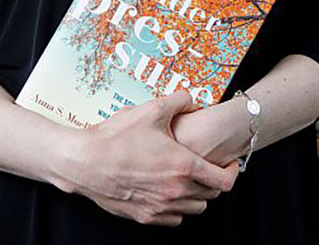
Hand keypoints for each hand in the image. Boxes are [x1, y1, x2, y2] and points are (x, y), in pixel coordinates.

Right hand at [65, 89, 237, 226]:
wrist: (86, 162)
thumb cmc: (117, 137)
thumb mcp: (151, 109)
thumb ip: (179, 100)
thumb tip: (193, 99)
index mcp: (183, 166)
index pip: (224, 181)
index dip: (232, 171)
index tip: (229, 163)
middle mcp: (175, 192)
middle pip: (211, 195)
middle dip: (213, 180)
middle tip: (207, 165)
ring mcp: (160, 207)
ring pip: (194, 209)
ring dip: (196, 194)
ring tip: (187, 176)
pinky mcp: (145, 216)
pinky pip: (173, 218)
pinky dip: (177, 207)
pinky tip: (168, 189)